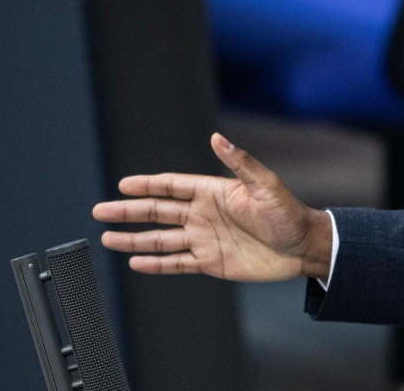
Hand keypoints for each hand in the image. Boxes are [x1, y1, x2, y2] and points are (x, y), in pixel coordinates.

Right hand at [92, 133, 332, 282]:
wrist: (302, 247)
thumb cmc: (289, 214)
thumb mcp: (266, 185)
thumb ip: (241, 163)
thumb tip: (218, 138)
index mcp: (214, 193)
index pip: (173, 186)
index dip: (148, 186)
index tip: (123, 185)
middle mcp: (204, 214)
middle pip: (159, 212)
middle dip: (129, 211)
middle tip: (101, 210)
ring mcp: (205, 238)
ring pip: (161, 238)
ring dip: (134, 238)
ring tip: (108, 237)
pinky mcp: (210, 261)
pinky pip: (177, 262)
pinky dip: (156, 263)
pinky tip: (136, 262)